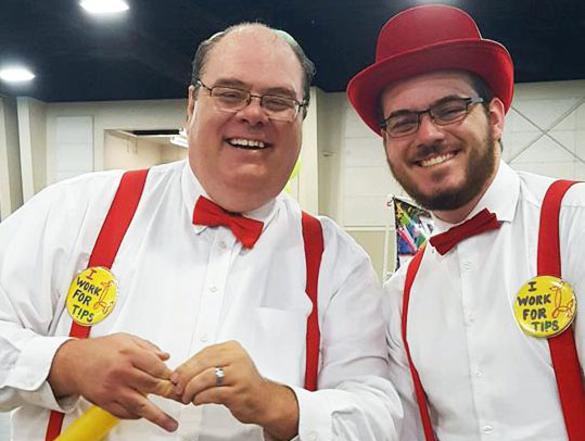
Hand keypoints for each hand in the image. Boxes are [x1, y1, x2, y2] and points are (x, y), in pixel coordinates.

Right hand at [48, 332, 177, 431]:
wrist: (72, 362)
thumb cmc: (99, 349)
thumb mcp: (126, 339)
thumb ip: (148, 347)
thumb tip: (165, 357)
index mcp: (129, 354)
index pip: (157, 367)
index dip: (171, 375)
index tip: (179, 380)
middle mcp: (122, 372)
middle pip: (152, 386)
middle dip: (171, 394)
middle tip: (184, 399)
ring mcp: (113, 389)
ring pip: (140, 405)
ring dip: (158, 416)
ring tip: (171, 424)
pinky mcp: (105, 402)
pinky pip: (125, 413)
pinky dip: (137, 415)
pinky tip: (145, 416)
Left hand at [171, 340, 298, 439]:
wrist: (264, 400)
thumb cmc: (243, 383)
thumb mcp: (227, 367)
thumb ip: (208, 365)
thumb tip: (181, 371)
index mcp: (233, 348)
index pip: (203, 353)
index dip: (186, 365)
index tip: (176, 374)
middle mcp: (237, 358)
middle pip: (201, 365)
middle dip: (185, 377)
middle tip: (177, 386)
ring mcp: (238, 374)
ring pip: (204, 379)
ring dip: (190, 389)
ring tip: (187, 396)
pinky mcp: (237, 391)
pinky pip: (211, 393)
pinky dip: (200, 398)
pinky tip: (197, 400)